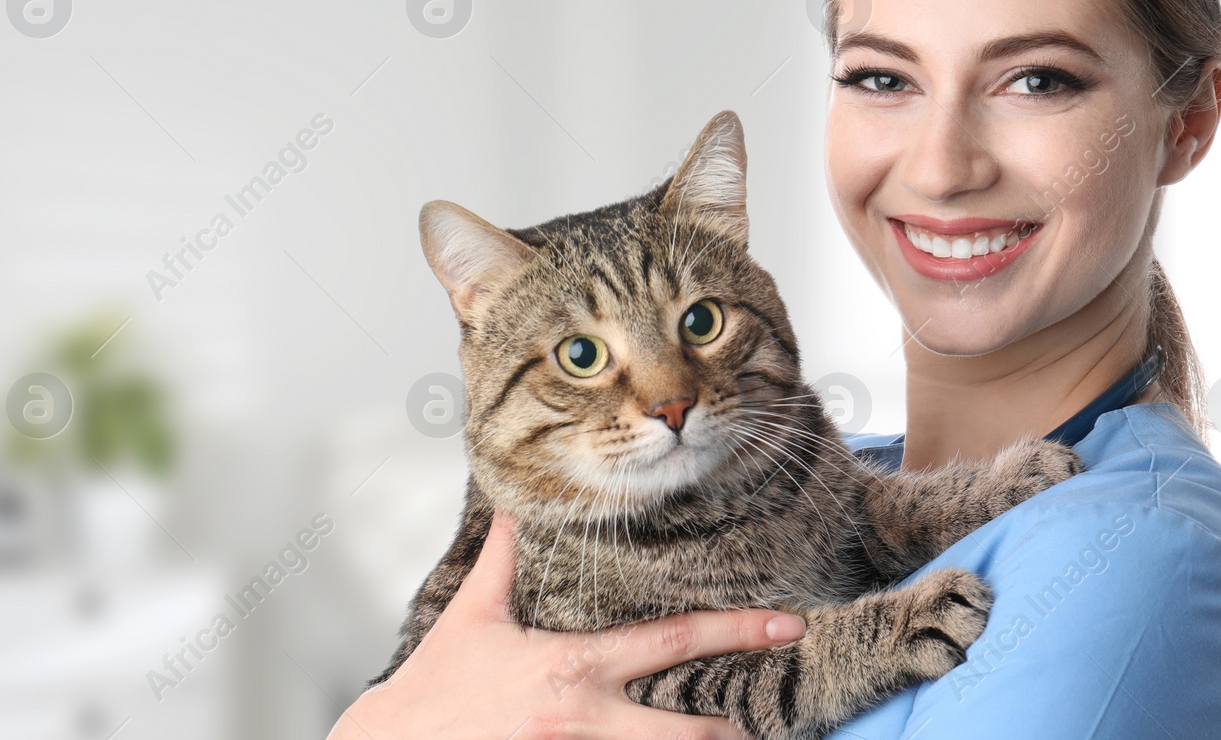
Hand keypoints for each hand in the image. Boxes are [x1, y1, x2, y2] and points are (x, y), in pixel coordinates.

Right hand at [329, 509, 806, 739]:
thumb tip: (511, 504)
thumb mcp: (472, 615)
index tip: (786, 626)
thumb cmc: (434, 689)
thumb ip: (502, 559)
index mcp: (575, 666)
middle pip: (687, 733)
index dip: (736, 630)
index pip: (673, 641)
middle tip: (771, 726)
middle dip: (732, 731)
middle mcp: (585, 719)